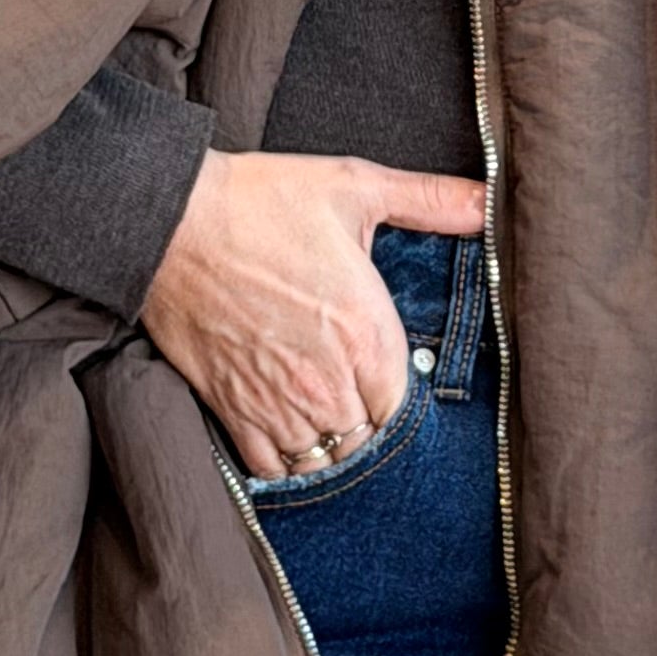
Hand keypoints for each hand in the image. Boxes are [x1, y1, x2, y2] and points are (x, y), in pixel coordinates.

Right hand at [145, 152, 486, 480]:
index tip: (383, 376)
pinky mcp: (231, 410)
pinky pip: (271, 469)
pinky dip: (283, 463)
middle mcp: (329, 381)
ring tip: (323, 419)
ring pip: (323, 462)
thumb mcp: (354, 186)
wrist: (169, 220)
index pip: (403, 405)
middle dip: (366, 424)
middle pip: (367, 440)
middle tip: (353, 399)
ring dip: (329, 448)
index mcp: (368, 332)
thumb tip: (487, 203)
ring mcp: (278, 403)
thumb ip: (429, 200)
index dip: (396, 395)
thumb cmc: (260, 200)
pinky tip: (285, 438)